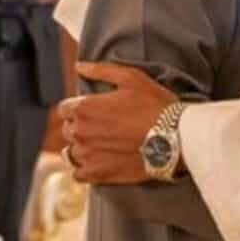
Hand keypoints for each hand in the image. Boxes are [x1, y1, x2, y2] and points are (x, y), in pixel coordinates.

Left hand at [58, 61, 178, 183]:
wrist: (175, 138)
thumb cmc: (156, 105)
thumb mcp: (132, 78)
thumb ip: (101, 70)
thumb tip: (79, 66)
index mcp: (84, 108)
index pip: (64, 109)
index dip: (78, 108)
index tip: (94, 110)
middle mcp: (79, 132)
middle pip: (68, 130)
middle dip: (82, 127)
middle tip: (105, 126)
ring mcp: (86, 155)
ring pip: (72, 152)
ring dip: (83, 148)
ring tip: (104, 146)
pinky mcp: (97, 173)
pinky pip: (78, 173)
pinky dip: (86, 168)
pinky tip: (101, 162)